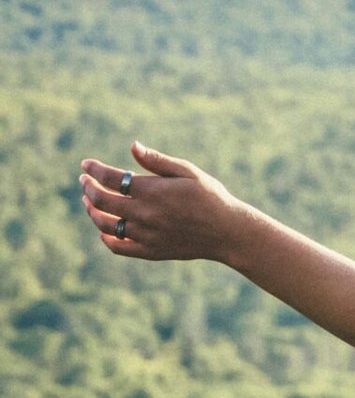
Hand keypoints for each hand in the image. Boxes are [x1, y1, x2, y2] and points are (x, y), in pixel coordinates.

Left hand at [79, 142, 242, 262]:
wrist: (227, 231)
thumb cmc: (210, 196)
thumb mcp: (187, 172)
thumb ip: (157, 161)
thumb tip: (133, 146)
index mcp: (152, 191)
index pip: (111, 178)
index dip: (94, 170)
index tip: (85, 164)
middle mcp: (144, 214)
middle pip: (102, 201)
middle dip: (88, 188)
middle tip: (84, 181)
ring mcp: (145, 235)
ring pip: (105, 224)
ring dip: (92, 211)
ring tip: (88, 202)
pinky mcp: (149, 251)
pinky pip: (118, 247)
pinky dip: (105, 237)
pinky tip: (103, 228)